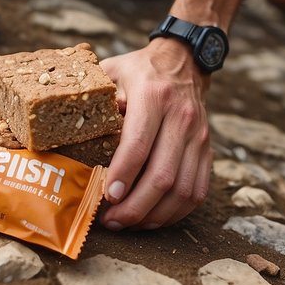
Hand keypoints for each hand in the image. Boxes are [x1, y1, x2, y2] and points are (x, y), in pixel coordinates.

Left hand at [99, 39, 212, 229]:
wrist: (183, 61)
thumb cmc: (138, 71)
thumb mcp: (112, 72)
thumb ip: (98, 100)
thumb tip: (78, 135)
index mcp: (153, 96)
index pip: (139, 144)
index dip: (122, 175)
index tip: (106, 197)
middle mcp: (180, 117)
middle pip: (162, 175)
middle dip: (135, 207)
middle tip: (111, 220)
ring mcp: (198, 136)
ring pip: (182, 190)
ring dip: (154, 215)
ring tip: (128, 223)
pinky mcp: (207, 150)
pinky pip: (196, 191)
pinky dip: (175, 212)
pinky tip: (152, 217)